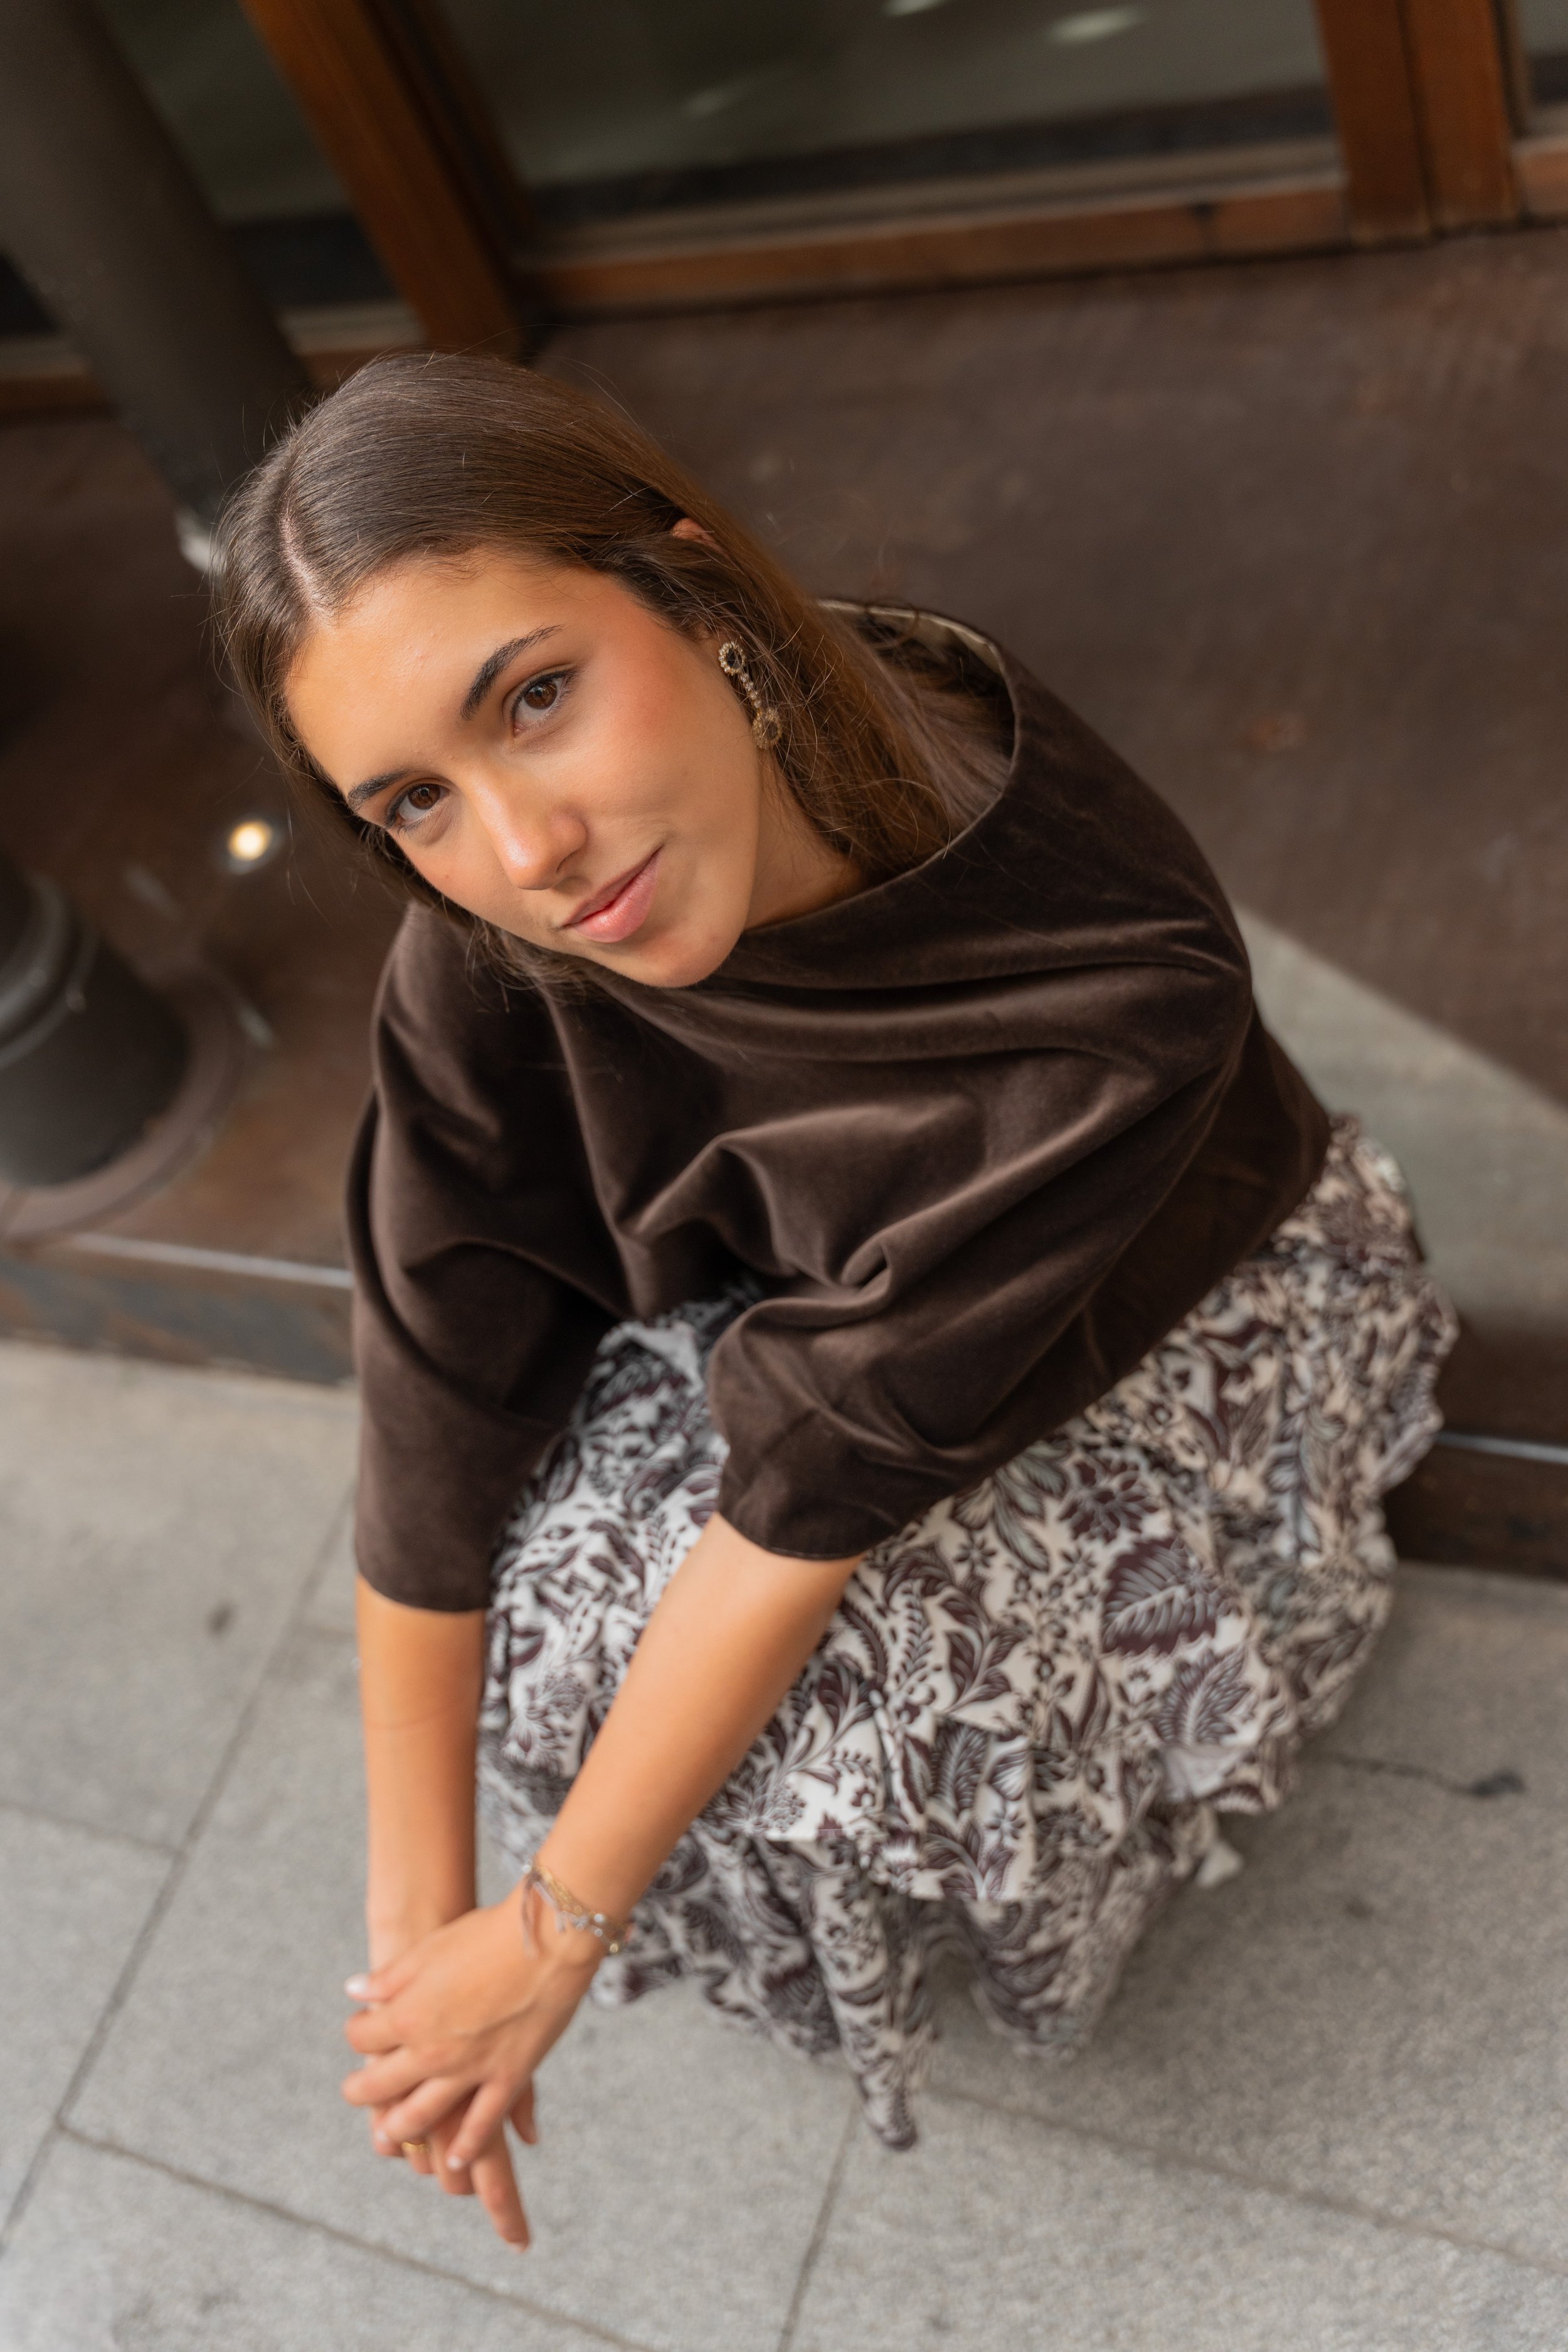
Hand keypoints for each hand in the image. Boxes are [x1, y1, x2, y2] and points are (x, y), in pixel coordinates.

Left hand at [343, 1889, 598, 2245]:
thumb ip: (389, 1978)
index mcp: (408, 2015)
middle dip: (361, 2090)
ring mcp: (471, 2070)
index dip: (356, 2032)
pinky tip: (456, 2159)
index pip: (362, 2037)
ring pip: (421, 2115)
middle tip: (355, 2092)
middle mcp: (432, 2051)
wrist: (548, 1938)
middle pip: (380, 2086)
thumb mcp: (430, 1950)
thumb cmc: (486, 1935)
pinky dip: (466, 2146)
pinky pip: (482, 2125)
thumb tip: (354, 1991)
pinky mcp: (508, 2078)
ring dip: (399, 2128)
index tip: (360, 2027)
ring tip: (388, 2133)